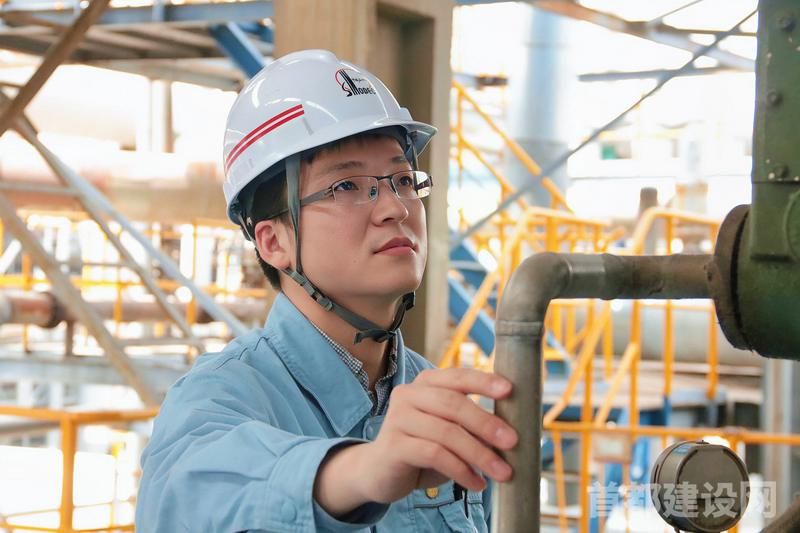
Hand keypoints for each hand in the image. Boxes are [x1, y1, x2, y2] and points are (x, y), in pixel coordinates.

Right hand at [357, 367, 516, 502]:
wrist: (379, 471)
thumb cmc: (421, 448)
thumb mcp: (448, 431)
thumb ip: (471, 425)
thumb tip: (510, 433)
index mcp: (426, 383)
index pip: (457, 376)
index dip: (483, 381)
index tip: (509, 390)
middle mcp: (409, 395)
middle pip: (453, 404)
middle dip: (486, 423)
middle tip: (512, 442)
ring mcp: (398, 418)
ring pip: (446, 432)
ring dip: (479, 454)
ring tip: (501, 473)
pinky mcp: (393, 445)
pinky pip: (434, 454)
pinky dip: (460, 470)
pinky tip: (476, 483)